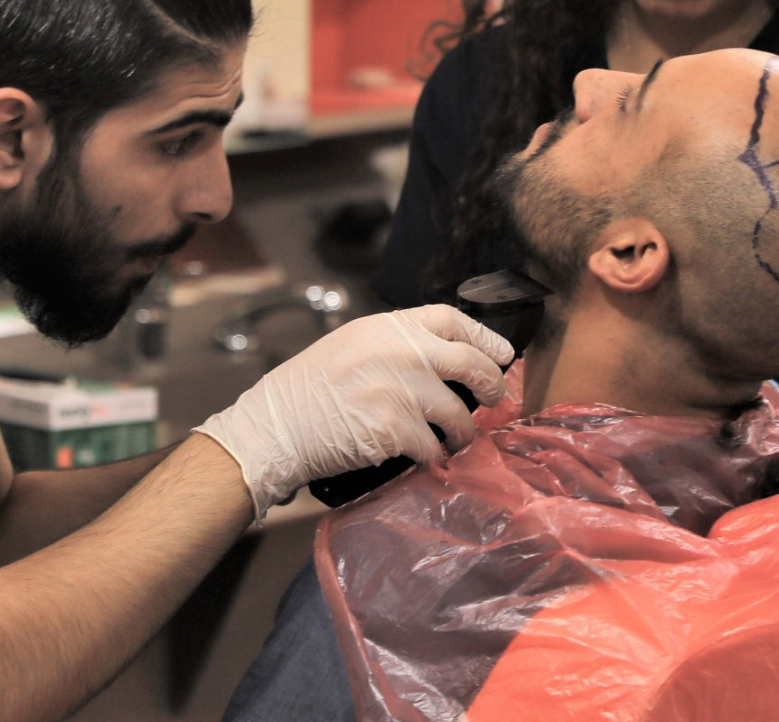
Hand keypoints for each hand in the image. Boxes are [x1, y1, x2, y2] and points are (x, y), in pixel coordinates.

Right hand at [193, 305, 511, 520]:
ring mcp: (400, 391)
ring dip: (464, 431)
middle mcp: (400, 353)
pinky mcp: (395, 429)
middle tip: (494, 399)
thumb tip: (445, 358)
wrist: (275, 427)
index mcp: (389, 328)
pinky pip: (433, 446)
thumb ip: (397, 345)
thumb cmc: (309, 390)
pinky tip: (427, 457)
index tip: (503, 353)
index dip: (485, 336)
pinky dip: (434, 455)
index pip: (452, 319)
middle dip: (491, 384)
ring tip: (458, 439)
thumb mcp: (352, 345)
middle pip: (471, 363)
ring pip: (458, 413)